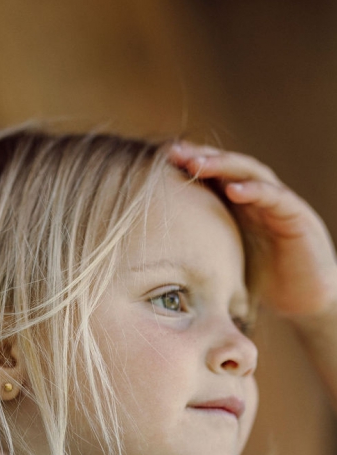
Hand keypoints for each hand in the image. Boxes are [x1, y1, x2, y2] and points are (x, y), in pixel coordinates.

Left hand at [169, 143, 336, 319]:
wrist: (303, 302)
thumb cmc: (260, 283)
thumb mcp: (220, 263)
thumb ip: (195, 251)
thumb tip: (151, 254)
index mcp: (237, 206)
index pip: (211, 175)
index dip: (188, 165)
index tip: (159, 160)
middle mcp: (256, 199)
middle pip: (227, 167)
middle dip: (200, 157)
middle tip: (173, 152)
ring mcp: (277, 204)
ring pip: (250, 173)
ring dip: (224, 166)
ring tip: (197, 164)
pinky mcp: (297, 217)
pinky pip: (276, 198)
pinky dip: (255, 191)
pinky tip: (234, 190)